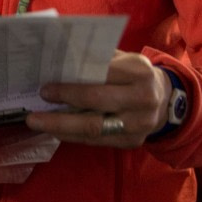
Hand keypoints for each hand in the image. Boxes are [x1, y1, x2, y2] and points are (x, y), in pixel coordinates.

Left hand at [24, 51, 169, 147]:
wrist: (165, 100)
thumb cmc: (133, 74)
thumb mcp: (123, 59)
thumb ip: (97, 59)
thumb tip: (57, 59)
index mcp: (139, 71)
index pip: (102, 74)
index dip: (73, 81)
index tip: (46, 84)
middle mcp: (142, 98)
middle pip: (97, 102)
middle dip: (64, 101)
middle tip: (38, 100)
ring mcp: (139, 124)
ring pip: (94, 127)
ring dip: (61, 126)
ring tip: (37, 122)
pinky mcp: (132, 142)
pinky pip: (97, 141)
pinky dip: (73, 136)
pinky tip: (55, 131)